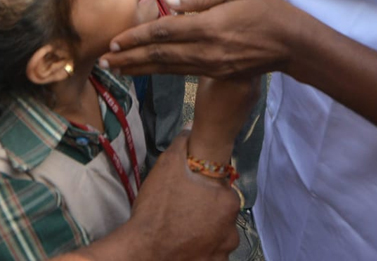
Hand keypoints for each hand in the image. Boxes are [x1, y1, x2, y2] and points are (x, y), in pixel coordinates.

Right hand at [67, 131, 238, 259]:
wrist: (144, 251)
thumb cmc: (158, 207)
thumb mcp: (167, 165)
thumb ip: (183, 144)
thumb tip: (192, 127)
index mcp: (227, 201)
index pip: (222, 190)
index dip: (205, 188)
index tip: (188, 191)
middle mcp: (232, 230)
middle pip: (221, 215)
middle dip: (206, 211)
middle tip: (183, 210)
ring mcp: (224, 253)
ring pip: (217, 236)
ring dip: (205, 233)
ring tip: (181, 231)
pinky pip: (211, 254)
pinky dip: (201, 250)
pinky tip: (184, 246)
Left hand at [101, 0, 295, 78]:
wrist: (292, 43)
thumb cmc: (265, 8)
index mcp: (210, 27)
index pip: (165, 33)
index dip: (137, 38)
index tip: (114, 40)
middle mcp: (207, 50)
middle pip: (160, 56)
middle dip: (129, 58)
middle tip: (102, 60)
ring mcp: (212, 64)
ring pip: (168, 68)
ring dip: (139, 68)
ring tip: (116, 68)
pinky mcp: (216, 72)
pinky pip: (182, 72)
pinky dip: (159, 72)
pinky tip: (145, 71)